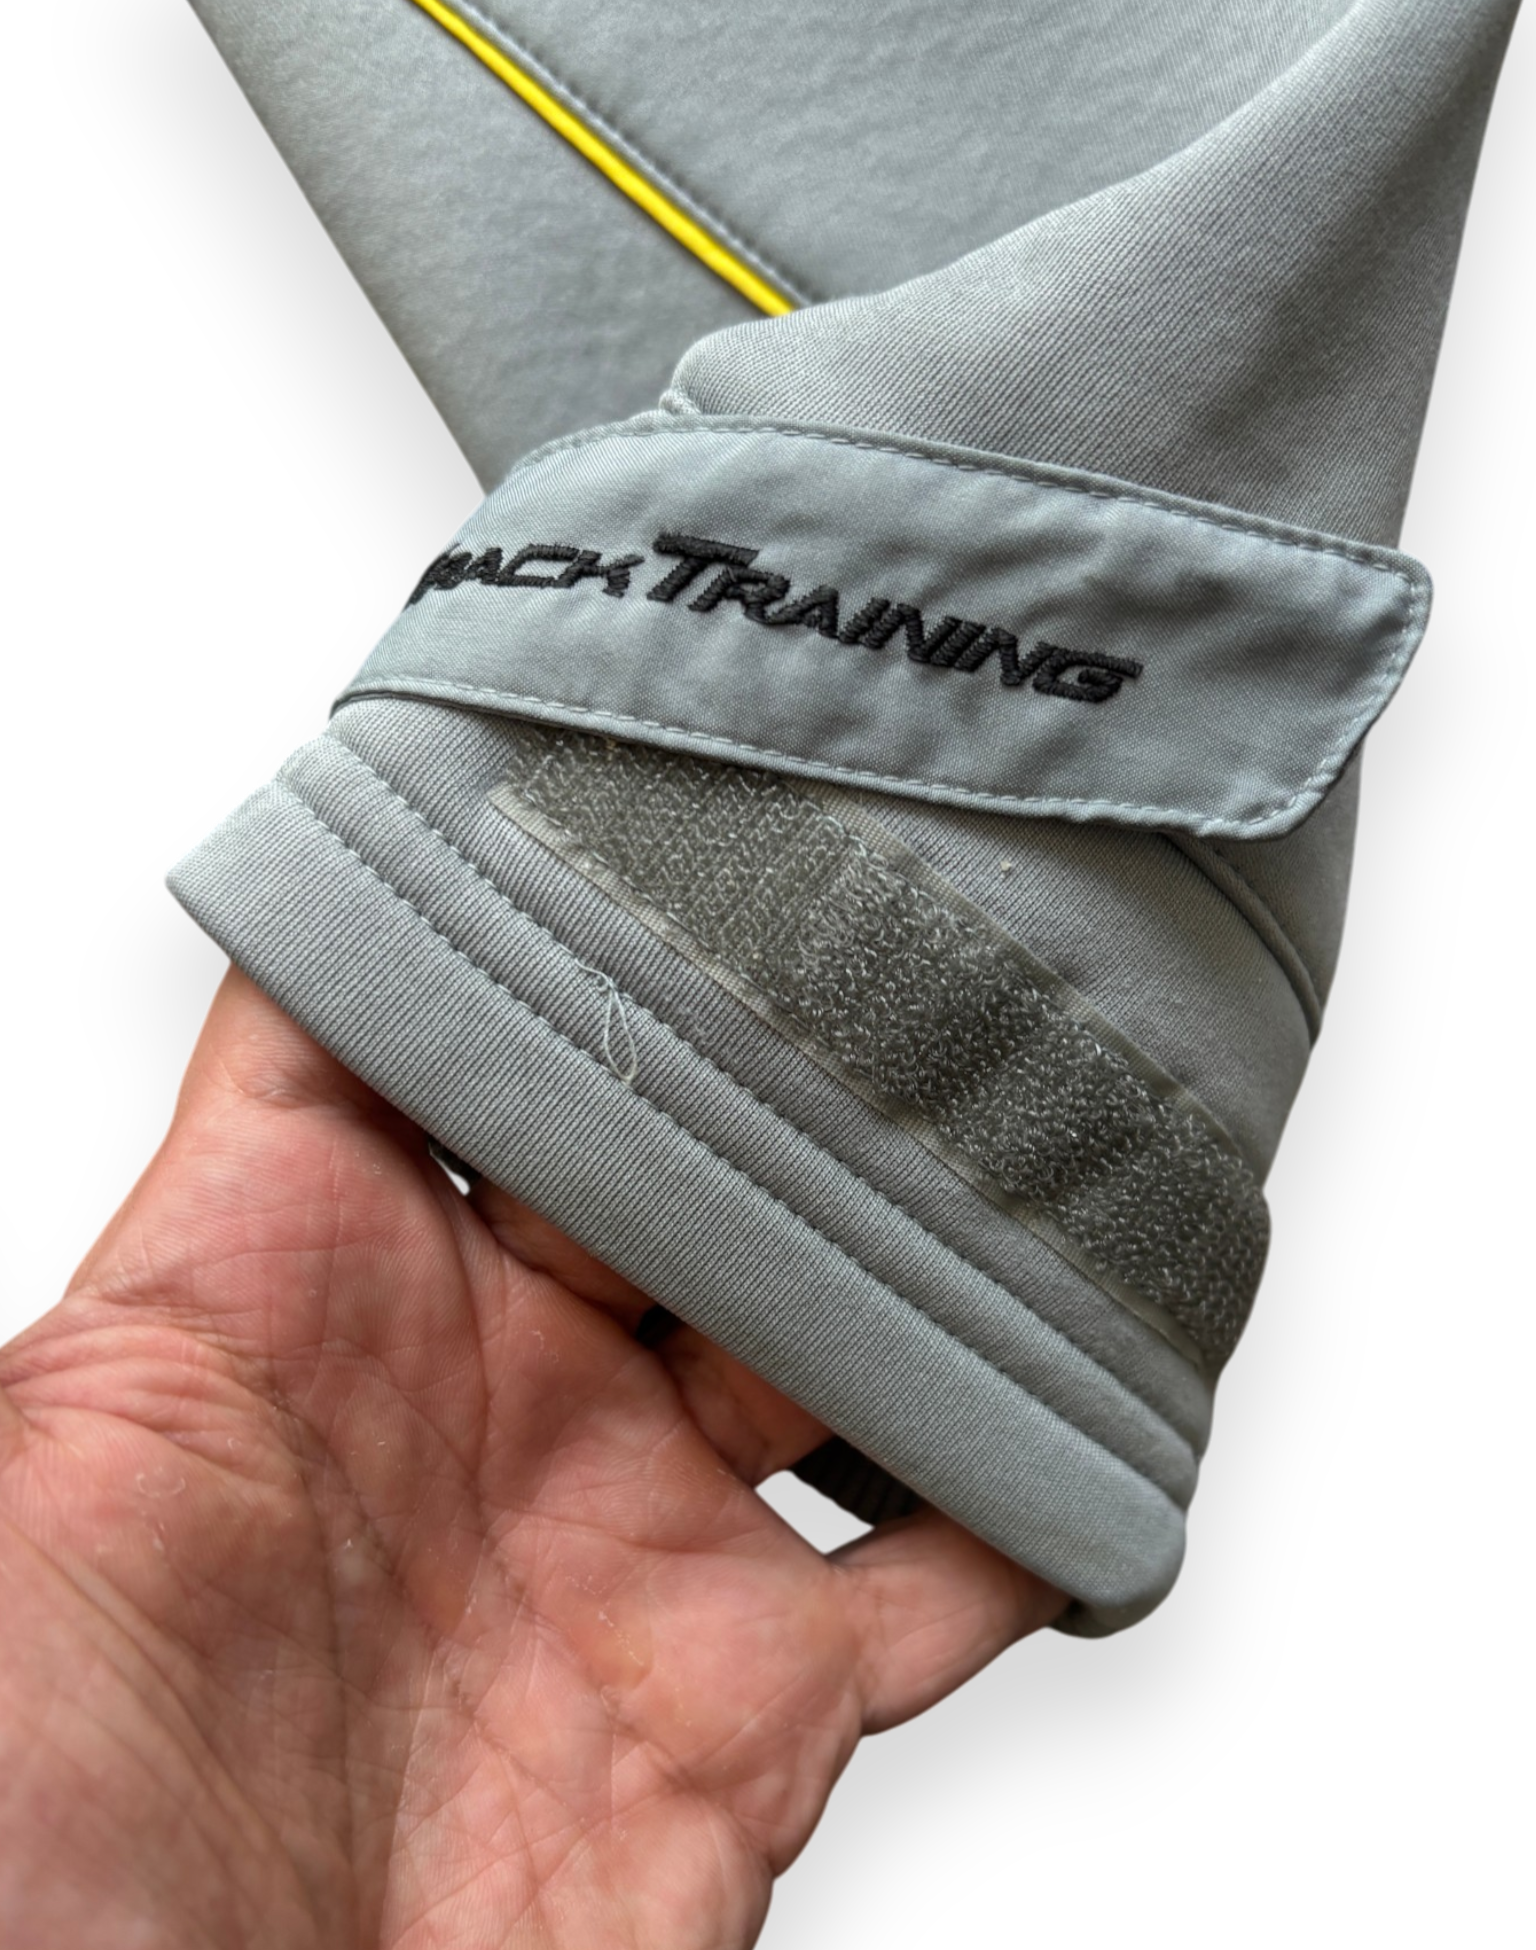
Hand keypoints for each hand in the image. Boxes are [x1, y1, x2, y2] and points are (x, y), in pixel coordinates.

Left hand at [0, 965, 1062, 1947]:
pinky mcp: (759, 1715)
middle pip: (665, 1157)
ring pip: (829, 1333)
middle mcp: (496, 1394)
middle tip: (906, 934)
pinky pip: (945, 1580)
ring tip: (1038, 1116)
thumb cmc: (46, 1834)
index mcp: (309, 1299)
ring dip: (927, 1241)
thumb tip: (286, 919)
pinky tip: (1104, 1410)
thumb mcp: (50, 1456)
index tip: (671, 794)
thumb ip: (181, 1190)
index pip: (435, 1036)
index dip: (542, 912)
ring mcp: (640, 1547)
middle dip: (775, 1052)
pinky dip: (1035, 1506)